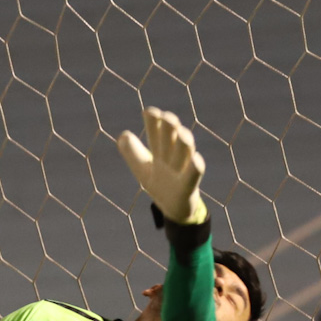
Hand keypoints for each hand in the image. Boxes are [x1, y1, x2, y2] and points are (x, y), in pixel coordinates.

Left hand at [118, 106, 206, 224]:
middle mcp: (172, 156)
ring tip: (181, 133)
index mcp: (160, 150)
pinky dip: (195, 167)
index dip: (153, 122)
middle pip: (171, 138)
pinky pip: (193, 176)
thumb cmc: (159, 184)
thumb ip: (132, 153)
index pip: (156, 132)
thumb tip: (123, 135)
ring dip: (184, 142)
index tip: (149, 112)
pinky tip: (197, 159)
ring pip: (185, 153)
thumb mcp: (142, 169)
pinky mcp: (188, 187)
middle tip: (168, 117)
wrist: (174, 208)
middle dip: (170, 127)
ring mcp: (182, 170)